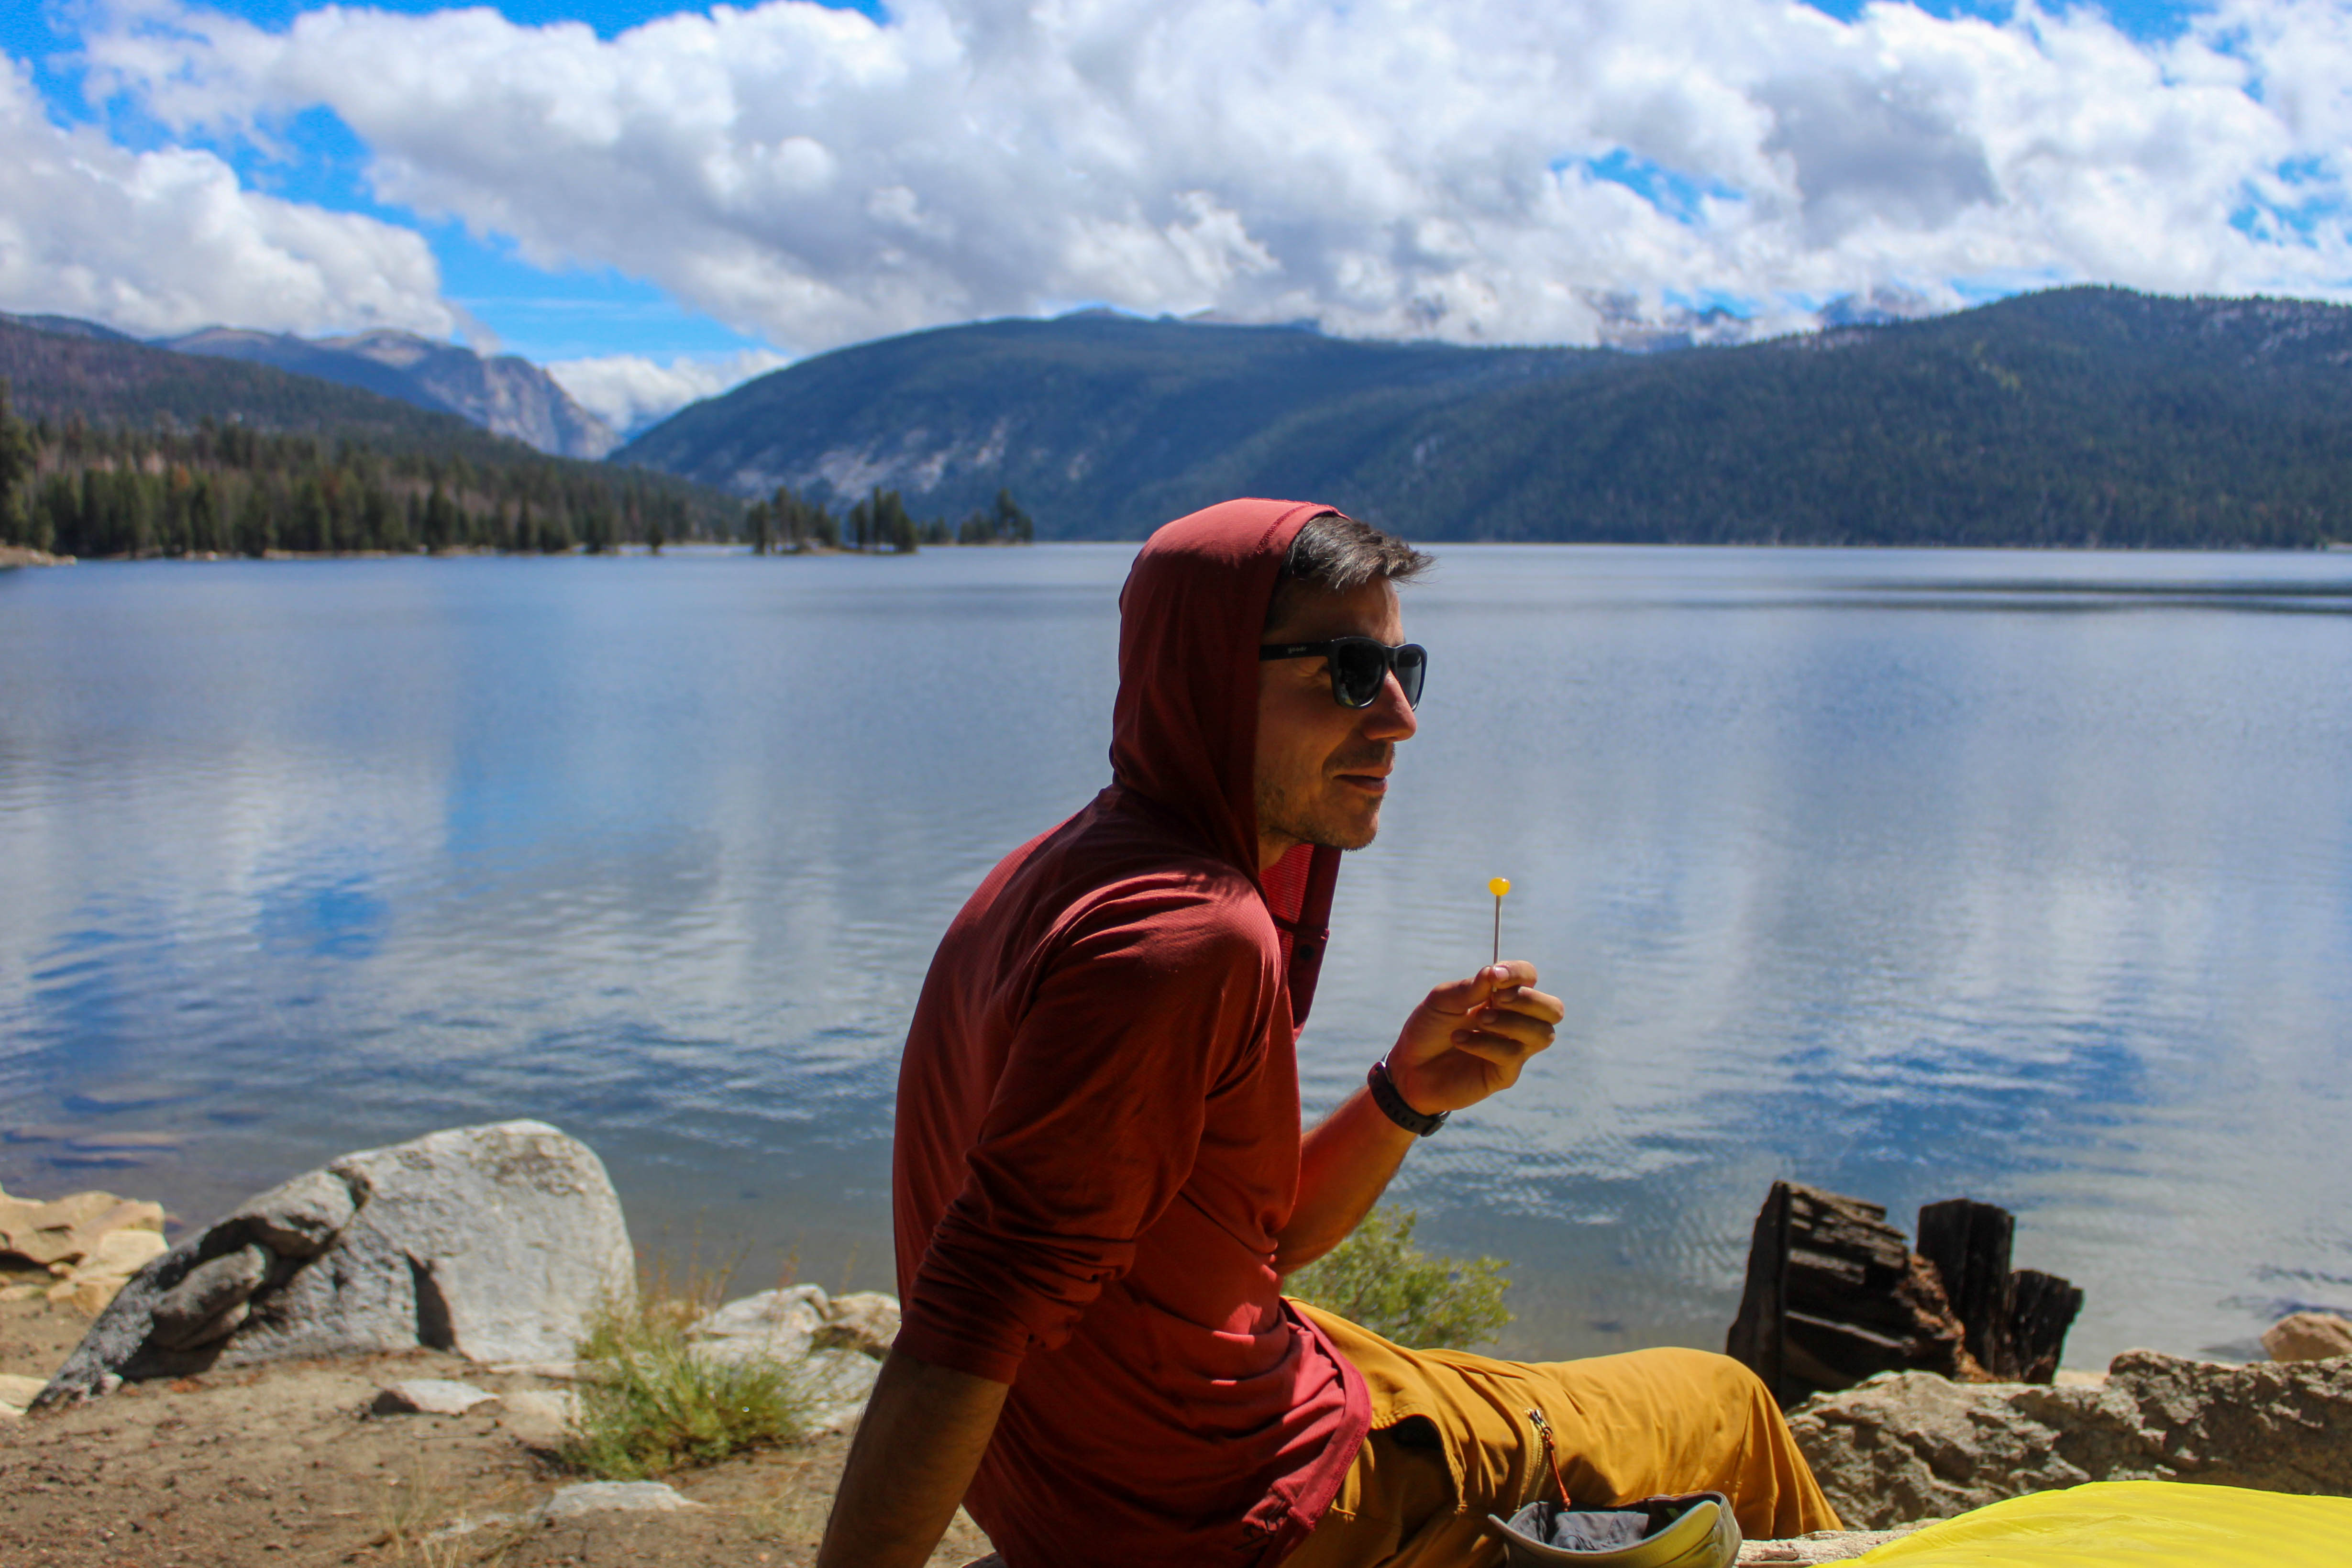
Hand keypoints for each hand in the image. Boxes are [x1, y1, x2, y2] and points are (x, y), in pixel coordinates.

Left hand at [1385, 961, 1562, 1115]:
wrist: (1409, 1069)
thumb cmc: (1428, 1030)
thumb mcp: (1441, 1001)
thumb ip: (1470, 988)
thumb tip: (1494, 972)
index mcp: (1502, 998)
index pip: (1530, 978)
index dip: (1519, 973)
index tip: (1494, 975)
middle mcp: (1515, 1022)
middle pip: (1554, 1009)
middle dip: (1530, 1000)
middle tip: (1495, 999)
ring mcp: (1514, 1049)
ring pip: (1544, 1035)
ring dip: (1513, 1022)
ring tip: (1479, 1019)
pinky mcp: (1505, 1074)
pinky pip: (1512, 1056)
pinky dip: (1486, 1043)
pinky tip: (1460, 1039)